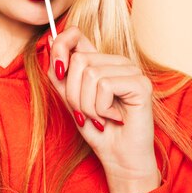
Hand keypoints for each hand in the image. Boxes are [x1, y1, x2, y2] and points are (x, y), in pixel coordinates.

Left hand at [47, 26, 160, 192]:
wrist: (119, 158)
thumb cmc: (98, 130)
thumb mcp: (70, 100)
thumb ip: (60, 74)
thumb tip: (50, 44)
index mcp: (101, 61)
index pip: (76, 34)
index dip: (61, 45)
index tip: (58, 70)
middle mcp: (117, 61)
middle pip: (78, 60)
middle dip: (73, 94)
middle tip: (86, 113)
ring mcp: (131, 69)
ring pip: (90, 74)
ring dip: (88, 105)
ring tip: (101, 117)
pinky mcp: (140, 83)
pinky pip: (104, 86)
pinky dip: (102, 108)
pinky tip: (114, 117)